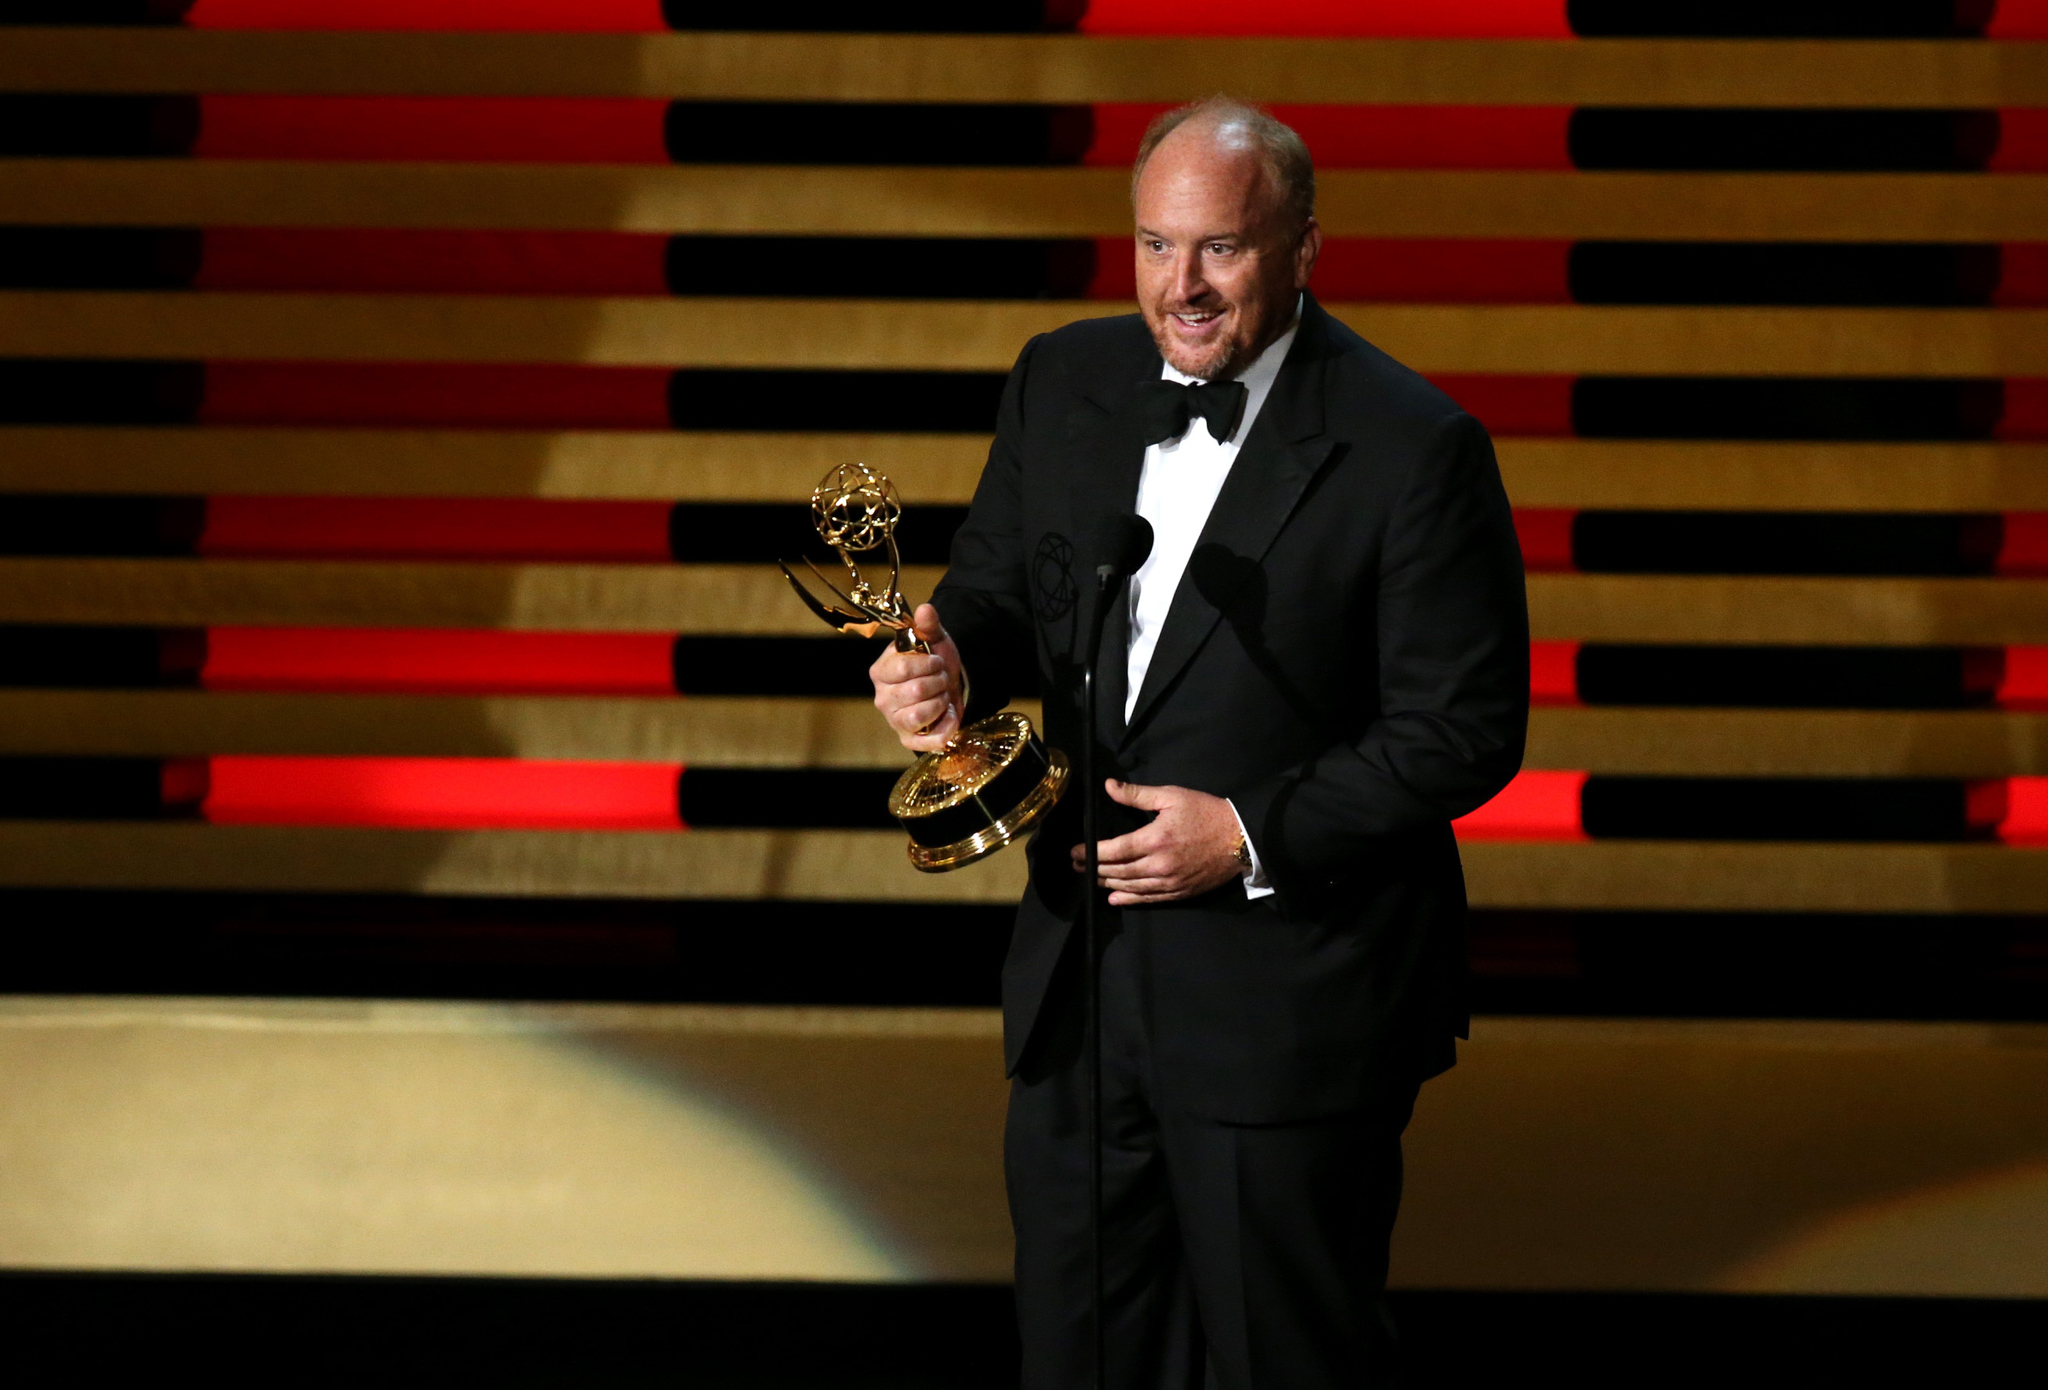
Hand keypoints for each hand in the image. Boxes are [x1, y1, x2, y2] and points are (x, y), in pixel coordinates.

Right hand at [870, 603, 965, 752]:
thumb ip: (928, 624)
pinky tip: (949, 716)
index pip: (902, 669)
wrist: (948, 685)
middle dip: (938, 683)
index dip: (927, 665)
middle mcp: (882, 698)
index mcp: (881, 671)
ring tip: (942, 696)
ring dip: (940, 703)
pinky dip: (945, 728)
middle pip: (914, 691)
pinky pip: (927, 741)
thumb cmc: (933, 662)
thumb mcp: (933, 639)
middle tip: (942, 679)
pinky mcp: (908, 740)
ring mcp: (894, 721)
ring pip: (918, 715)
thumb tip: (925, 608)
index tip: (937, 662)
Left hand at [1070, 780, 1244, 905]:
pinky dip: (1129, 899)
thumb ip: (1138, 795)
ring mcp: (1170, 882)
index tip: (1076, 851)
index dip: (1092, 853)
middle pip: (1118, 871)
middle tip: (1077, 865)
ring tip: (1091, 878)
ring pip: (1130, 887)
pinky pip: (1149, 899)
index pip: (1114, 850)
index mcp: (1155, 839)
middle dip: (1094, 869)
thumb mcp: (1172, 796)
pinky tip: (1115, 898)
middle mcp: (1159, 865)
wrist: (1240, 838)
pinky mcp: (1179, 892)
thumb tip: (1109, 787)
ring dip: (1107, 884)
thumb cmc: (1206, 812)